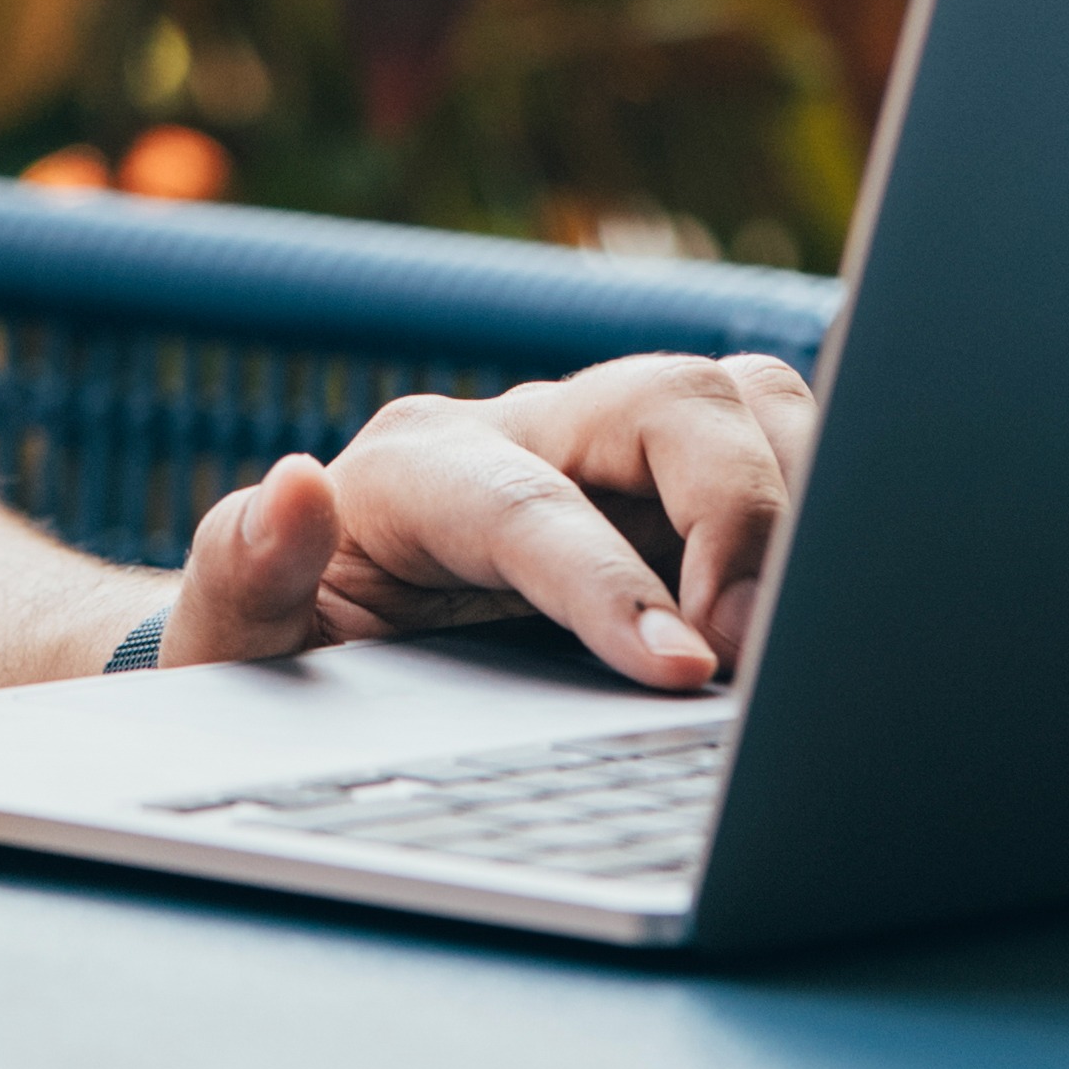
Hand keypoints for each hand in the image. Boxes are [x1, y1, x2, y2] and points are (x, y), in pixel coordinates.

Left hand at [152, 353, 816, 692]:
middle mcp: (524, 432)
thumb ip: (245, 568)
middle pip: (672, 401)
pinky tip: (835, 600)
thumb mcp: (233, 632)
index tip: (684, 667)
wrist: (307, 640)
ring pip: (748, 403)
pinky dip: (830, 503)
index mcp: (414, 467)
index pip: (530, 504)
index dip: (611, 582)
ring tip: (809, 630)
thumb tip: (291, 484)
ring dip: (804, 497)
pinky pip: (784, 444)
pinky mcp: (675, 484)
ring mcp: (610, 449)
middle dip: (742, 516)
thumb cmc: (278, 645)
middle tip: (758, 657)